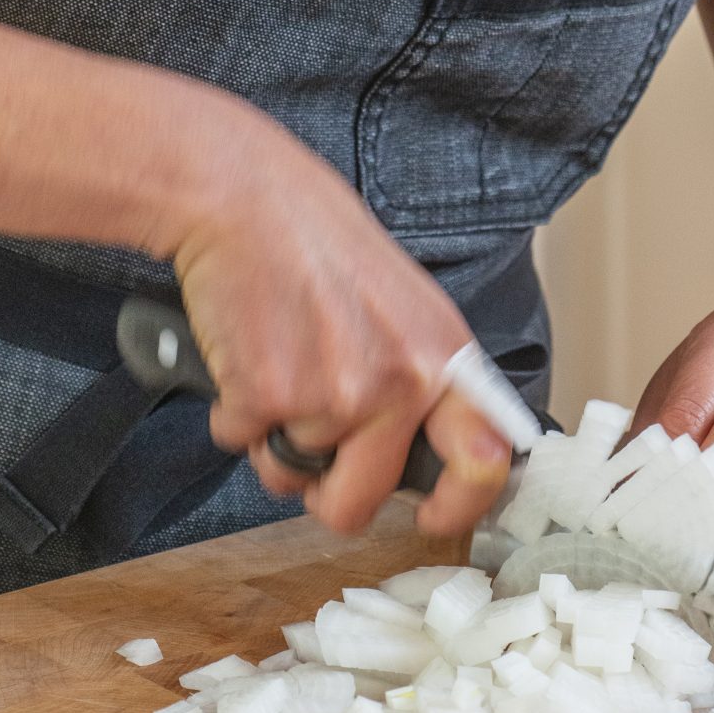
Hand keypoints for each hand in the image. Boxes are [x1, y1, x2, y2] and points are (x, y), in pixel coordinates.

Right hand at [163, 100, 510, 540]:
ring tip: (274, 362)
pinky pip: (239, 441)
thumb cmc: (315, 236)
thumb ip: (419, 370)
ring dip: (272, 436)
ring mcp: (334, 395)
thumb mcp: (402, 301)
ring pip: (290, 472)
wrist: (243, 196)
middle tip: (309, 454)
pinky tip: (241, 350)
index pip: (483, 459)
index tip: (435, 516)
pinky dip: (229, 410)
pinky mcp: (266, 397)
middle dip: (326, 493)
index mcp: (443, 355)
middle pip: (361, 501)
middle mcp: (400, 382)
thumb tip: (422, 445)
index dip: (460, 504)